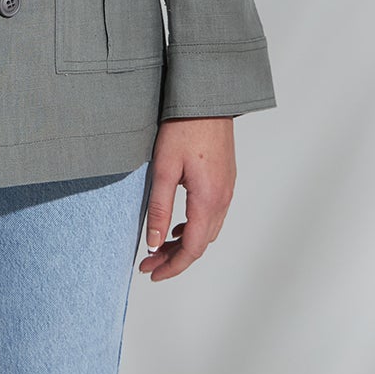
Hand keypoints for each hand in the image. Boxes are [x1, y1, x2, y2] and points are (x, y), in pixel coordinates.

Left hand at [138, 116, 235, 281]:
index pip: (192, 248)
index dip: (172, 266)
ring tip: (159, 247)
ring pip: (207, 231)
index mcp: (208, 200)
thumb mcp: (164, 169)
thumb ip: (160, 208)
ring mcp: (226, 190)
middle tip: (148, 262)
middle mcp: (222, 199)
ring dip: (185, 244)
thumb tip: (154, 242)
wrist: (207, 100)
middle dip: (175, 258)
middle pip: (200, 243)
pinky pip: (212, 215)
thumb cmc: (184, 128)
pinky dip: (194, 227)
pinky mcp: (224, 180)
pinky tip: (178, 225)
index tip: (151, 273)